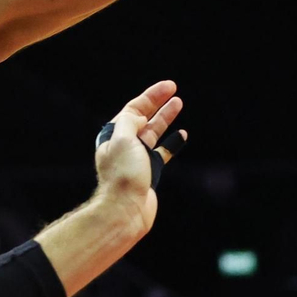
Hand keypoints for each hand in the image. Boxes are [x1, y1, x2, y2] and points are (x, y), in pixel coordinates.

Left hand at [94, 80, 185, 232]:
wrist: (125, 210)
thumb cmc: (122, 175)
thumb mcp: (122, 140)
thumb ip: (129, 122)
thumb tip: (138, 115)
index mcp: (114, 135)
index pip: (134, 109)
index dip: (151, 96)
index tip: (169, 86)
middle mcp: (124, 145)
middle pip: (143, 118)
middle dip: (158, 103)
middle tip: (174, 91)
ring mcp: (137, 158)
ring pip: (154, 133)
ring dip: (166, 118)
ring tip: (178, 104)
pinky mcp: (148, 172)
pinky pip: (162, 152)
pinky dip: (172, 143)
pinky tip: (182, 135)